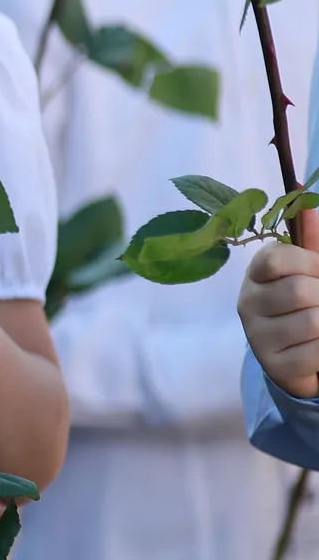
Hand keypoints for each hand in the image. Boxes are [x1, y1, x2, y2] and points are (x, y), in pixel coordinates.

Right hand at [241, 221, 318, 398]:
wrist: (300, 354)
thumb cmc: (308, 302)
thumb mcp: (309, 267)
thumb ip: (309, 236)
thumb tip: (304, 194)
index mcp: (255, 274)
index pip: (276, 259)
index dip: (309, 263)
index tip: (318, 271)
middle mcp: (247, 303)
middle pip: (299, 291)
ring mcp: (257, 336)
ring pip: (312, 322)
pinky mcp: (273, 365)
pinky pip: (315, 352)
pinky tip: (317, 346)